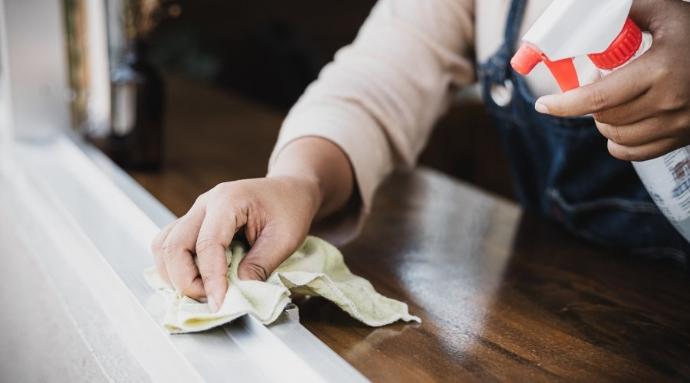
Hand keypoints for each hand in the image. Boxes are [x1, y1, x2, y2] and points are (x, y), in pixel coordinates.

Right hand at [151, 175, 320, 310]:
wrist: (288, 189)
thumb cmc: (290, 208)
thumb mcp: (285, 238)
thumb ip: (260, 264)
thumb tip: (238, 292)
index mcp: (228, 201)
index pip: (207, 244)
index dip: (210, 279)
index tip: (219, 304)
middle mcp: (205, 204)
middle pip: (174, 245)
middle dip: (186, 280)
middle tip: (210, 300)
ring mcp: (196, 212)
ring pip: (164, 245)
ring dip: (175, 274)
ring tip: (201, 292)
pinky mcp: (194, 223)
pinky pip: (170, 244)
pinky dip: (175, 267)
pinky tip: (195, 280)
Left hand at [534, 0, 689, 160]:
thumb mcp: (667, 13)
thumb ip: (630, 9)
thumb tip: (592, 13)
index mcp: (660, 70)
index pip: (599, 98)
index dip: (565, 104)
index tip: (543, 105)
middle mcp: (669, 103)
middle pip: (604, 118)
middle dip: (588, 105)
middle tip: (593, 87)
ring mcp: (677, 125)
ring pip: (615, 138)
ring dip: (603, 122)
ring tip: (611, 102)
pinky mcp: (681, 138)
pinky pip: (633, 153)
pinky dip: (618, 143)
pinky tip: (622, 124)